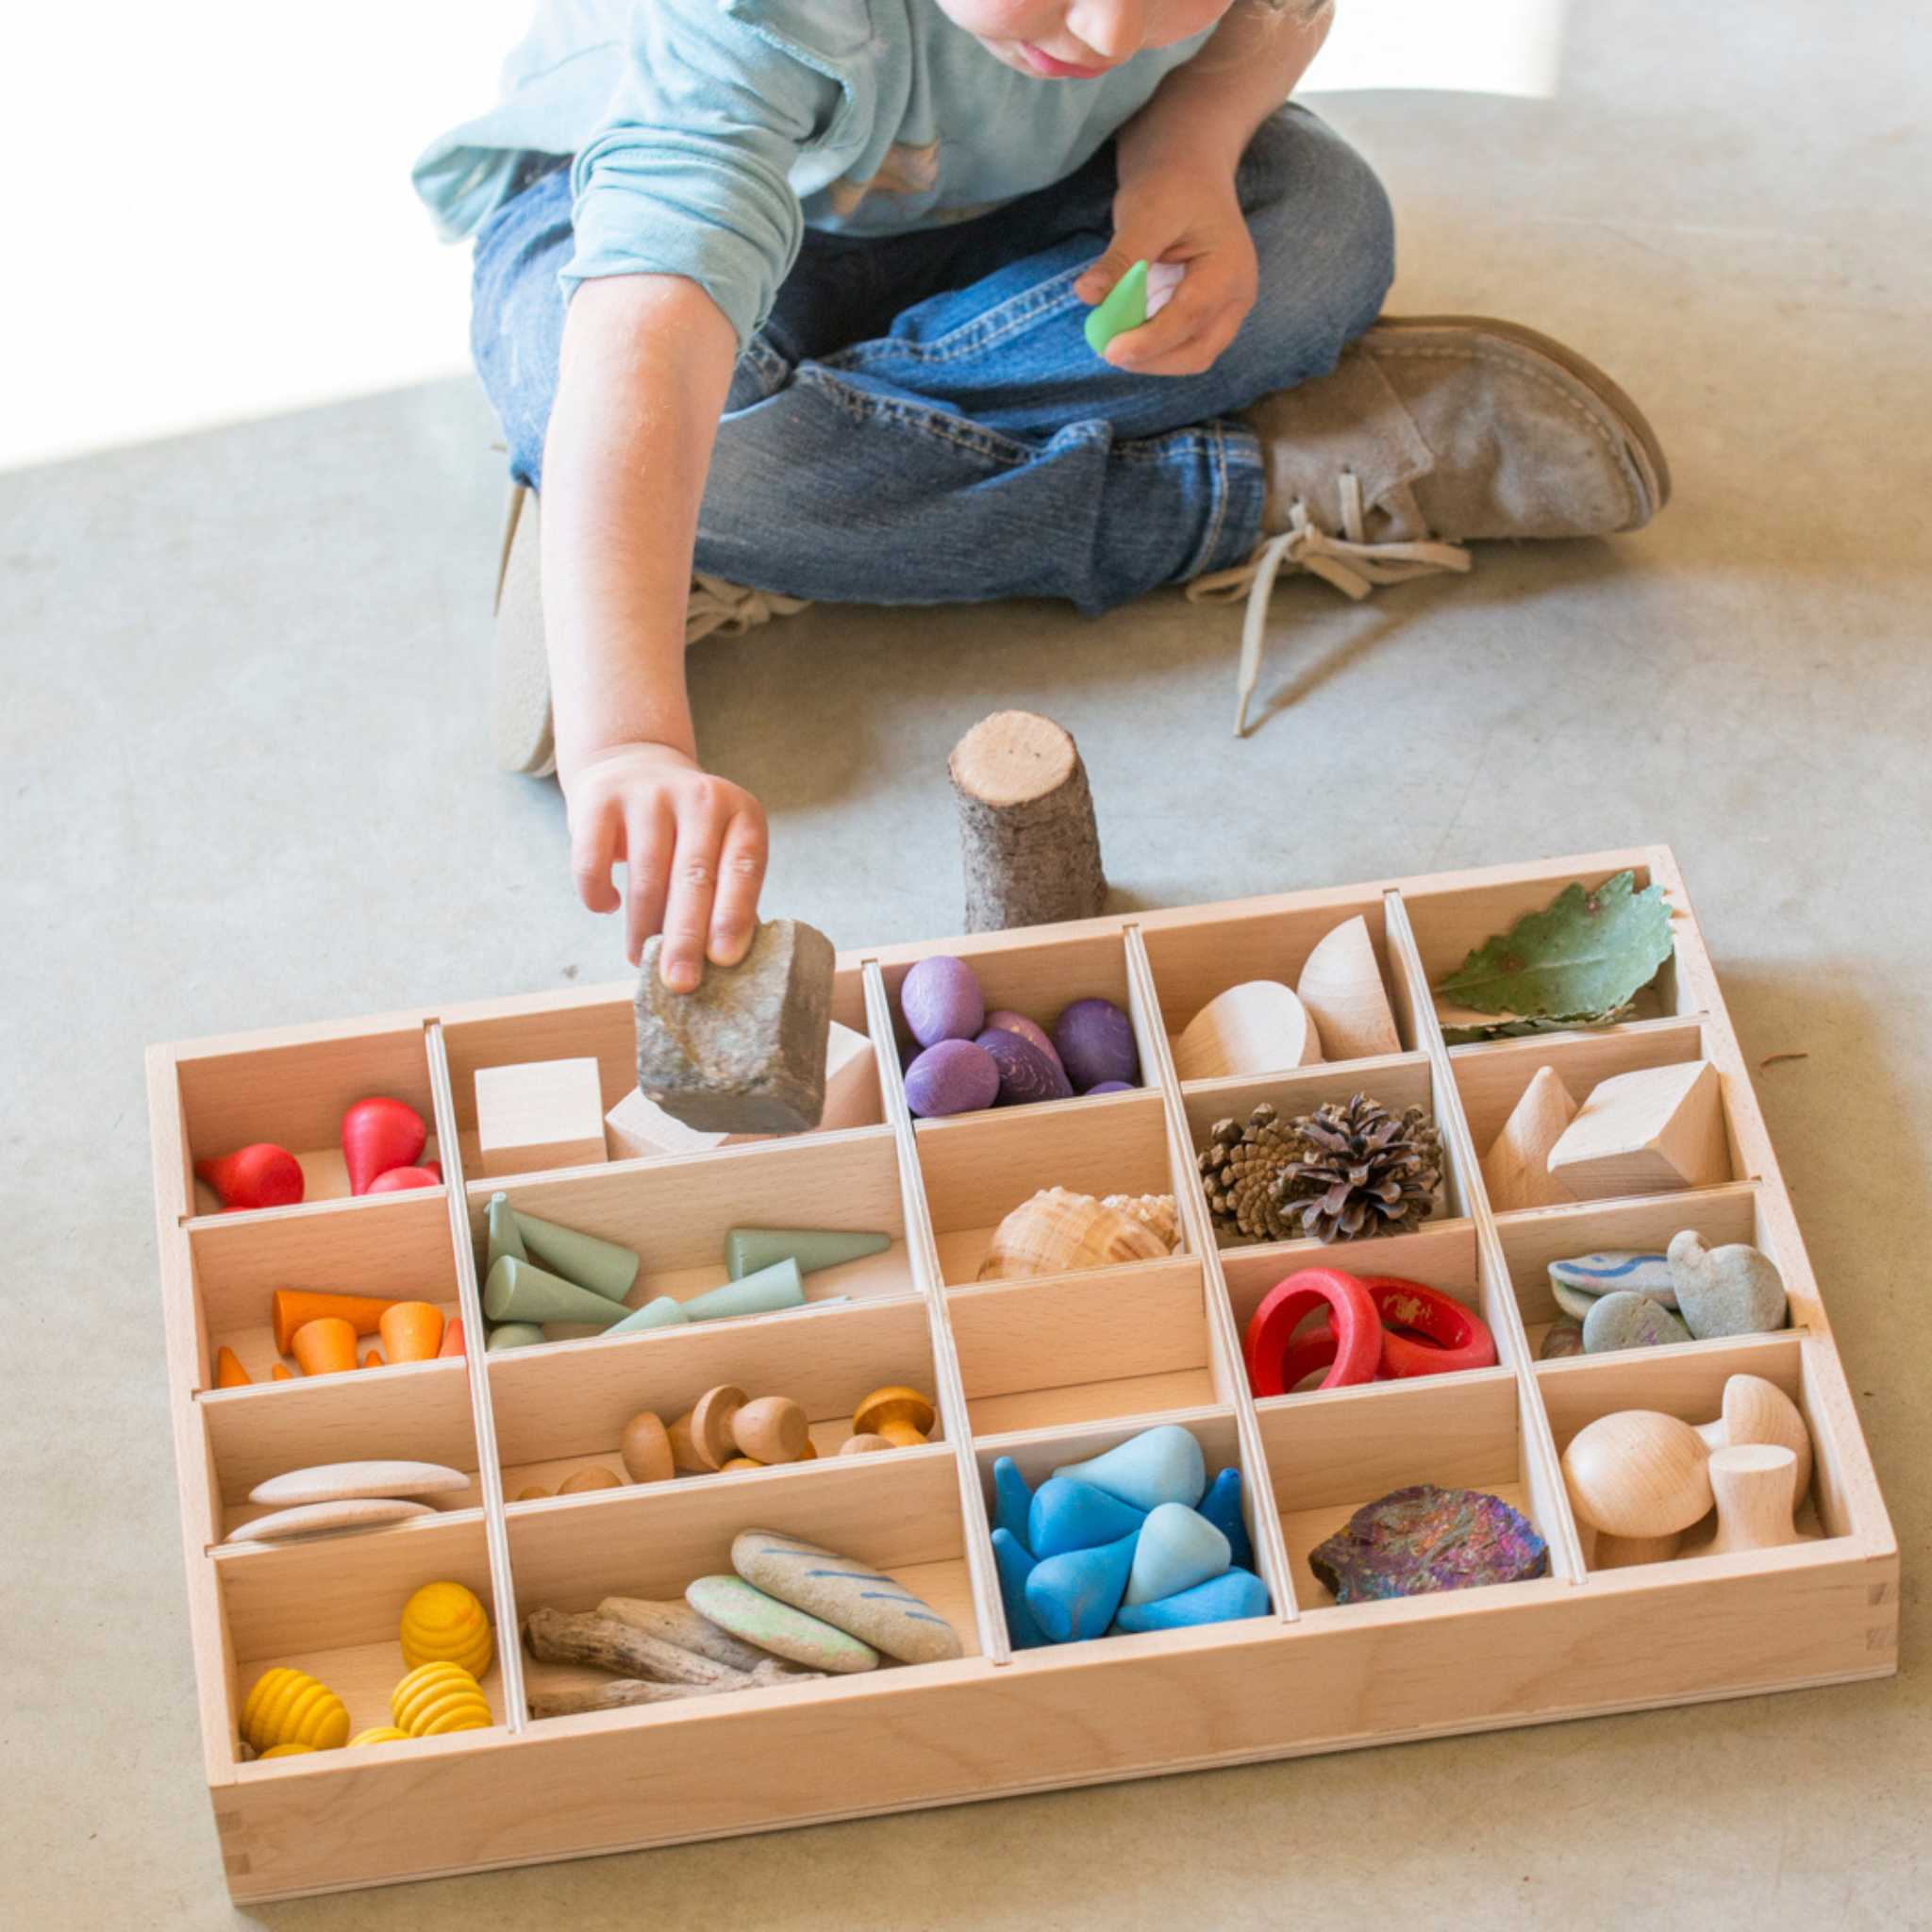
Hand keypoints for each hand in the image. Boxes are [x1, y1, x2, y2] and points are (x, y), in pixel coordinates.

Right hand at [563, 741, 766, 985]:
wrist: (634, 764)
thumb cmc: (687, 830)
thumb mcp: (720, 847)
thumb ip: (726, 894)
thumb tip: (722, 964)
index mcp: (741, 813)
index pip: (744, 868)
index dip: (733, 915)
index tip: (724, 960)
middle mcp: (700, 798)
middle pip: (695, 877)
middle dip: (686, 937)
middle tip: (680, 982)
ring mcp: (650, 794)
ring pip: (647, 874)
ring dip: (643, 927)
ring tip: (642, 960)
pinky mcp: (601, 799)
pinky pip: (594, 859)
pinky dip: (598, 893)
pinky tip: (607, 907)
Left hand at [1073, 164, 1257, 377]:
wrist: (1188, 172)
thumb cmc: (1170, 186)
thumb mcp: (1143, 215)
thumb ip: (1119, 259)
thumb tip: (1085, 294)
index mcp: (1229, 268)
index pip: (1190, 317)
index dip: (1149, 341)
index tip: (1110, 350)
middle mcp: (1236, 296)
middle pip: (1197, 352)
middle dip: (1151, 358)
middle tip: (1106, 349)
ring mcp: (1226, 310)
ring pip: (1191, 356)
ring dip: (1151, 358)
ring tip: (1113, 338)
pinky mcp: (1209, 317)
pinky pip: (1183, 346)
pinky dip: (1154, 348)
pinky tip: (1126, 333)